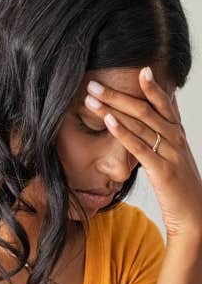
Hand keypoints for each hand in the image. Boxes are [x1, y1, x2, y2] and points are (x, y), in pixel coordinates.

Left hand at [84, 67, 201, 240]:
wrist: (195, 215)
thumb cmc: (179, 187)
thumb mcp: (173, 158)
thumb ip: (165, 139)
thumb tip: (157, 122)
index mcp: (178, 135)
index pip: (164, 104)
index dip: (152, 87)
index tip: (138, 69)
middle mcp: (175, 139)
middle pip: (145, 109)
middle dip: (118, 94)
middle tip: (94, 83)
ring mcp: (170, 153)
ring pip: (140, 124)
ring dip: (113, 108)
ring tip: (92, 98)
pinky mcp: (161, 169)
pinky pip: (139, 147)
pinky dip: (123, 132)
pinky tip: (109, 122)